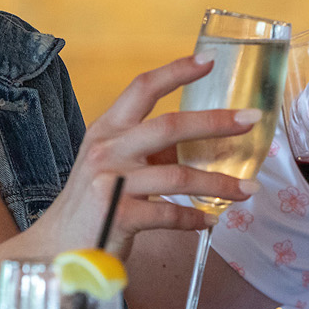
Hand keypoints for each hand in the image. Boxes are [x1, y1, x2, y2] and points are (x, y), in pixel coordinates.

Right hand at [23, 55, 260, 259]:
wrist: (56, 247)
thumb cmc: (91, 204)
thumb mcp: (111, 165)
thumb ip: (146, 149)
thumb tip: (198, 140)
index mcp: (106, 130)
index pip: (142, 88)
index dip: (177, 71)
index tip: (210, 61)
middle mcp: (107, 150)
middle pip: (170, 126)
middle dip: (216, 122)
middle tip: (251, 119)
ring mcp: (111, 183)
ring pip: (178, 176)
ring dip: (220, 183)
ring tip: (249, 189)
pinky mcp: (118, 216)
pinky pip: (170, 214)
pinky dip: (195, 218)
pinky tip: (210, 221)